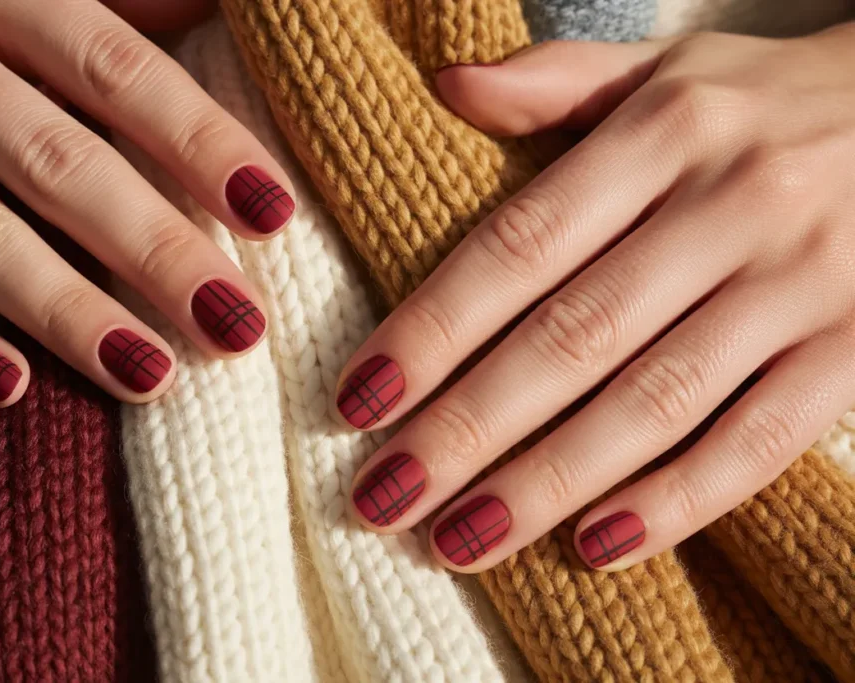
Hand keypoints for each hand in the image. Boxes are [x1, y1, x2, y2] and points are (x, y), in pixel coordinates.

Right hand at [0, 0, 291, 406]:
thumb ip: (127, 2)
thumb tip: (230, 25)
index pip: (117, 71)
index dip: (200, 145)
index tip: (273, 214)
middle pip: (55, 164)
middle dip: (154, 252)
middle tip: (236, 324)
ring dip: (68, 315)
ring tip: (154, 375)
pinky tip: (13, 388)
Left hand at [339, 25, 854, 570]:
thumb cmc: (771, 102)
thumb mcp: (669, 69)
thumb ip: (558, 80)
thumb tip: (445, 85)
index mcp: (664, 133)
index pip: (518, 246)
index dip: (432, 329)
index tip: (359, 399)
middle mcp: (730, 206)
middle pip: (571, 339)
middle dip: (467, 429)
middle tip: (384, 495)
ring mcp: (801, 284)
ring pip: (654, 402)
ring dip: (548, 482)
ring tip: (461, 539)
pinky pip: (759, 440)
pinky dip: (678, 500)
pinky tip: (596, 546)